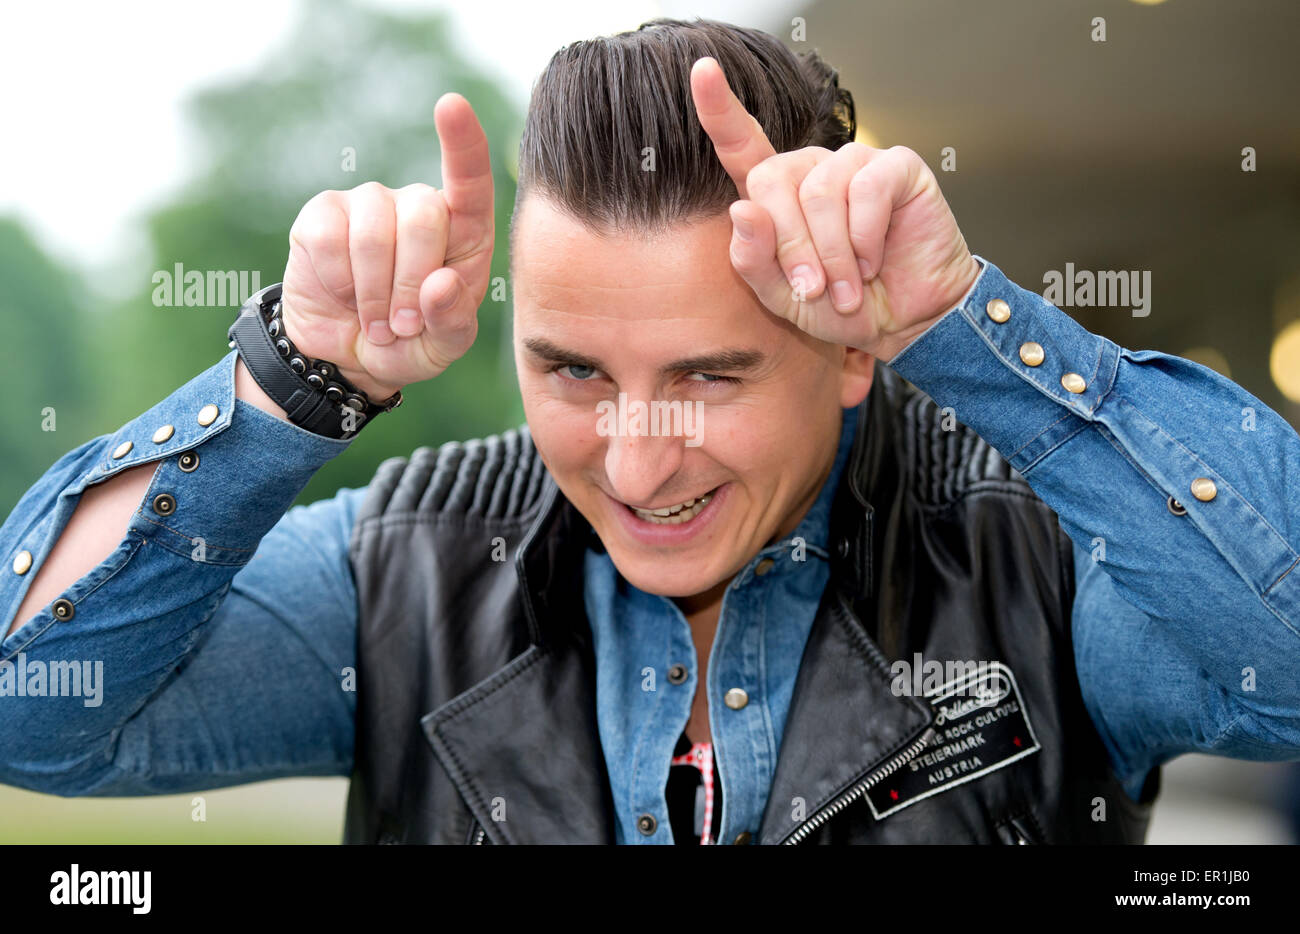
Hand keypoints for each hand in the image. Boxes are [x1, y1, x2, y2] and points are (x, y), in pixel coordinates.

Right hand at [278, 93, 494, 398]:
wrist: (347, 357)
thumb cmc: (410, 343)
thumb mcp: (442, 347)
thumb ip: (453, 322)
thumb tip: (442, 284)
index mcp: (463, 232)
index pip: (470, 180)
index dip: (463, 144)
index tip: (451, 106)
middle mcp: (418, 206)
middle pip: (423, 216)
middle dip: (412, 283)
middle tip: (403, 325)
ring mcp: (369, 204)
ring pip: (374, 232)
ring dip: (374, 293)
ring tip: (377, 322)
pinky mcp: (323, 215)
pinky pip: (329, 239)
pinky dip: (339, 281)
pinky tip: (344, 295)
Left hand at [690, 58, 980, 361]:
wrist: (906, 322)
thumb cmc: (842, 308)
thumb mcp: (785, 299)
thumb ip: (754, 262)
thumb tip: (742, 210)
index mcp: (777, 197)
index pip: (741, 143)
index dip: (719, 109)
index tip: (702, 72)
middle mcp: (812, 170)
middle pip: (772, 180)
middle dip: (790, 246)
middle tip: (814, 290)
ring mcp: (854, 163)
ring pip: (819, 191)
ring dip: (832, 253)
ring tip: (847, 289)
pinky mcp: (896, 166)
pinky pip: (866, 189)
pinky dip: (865, 238)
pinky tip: (874, 262)